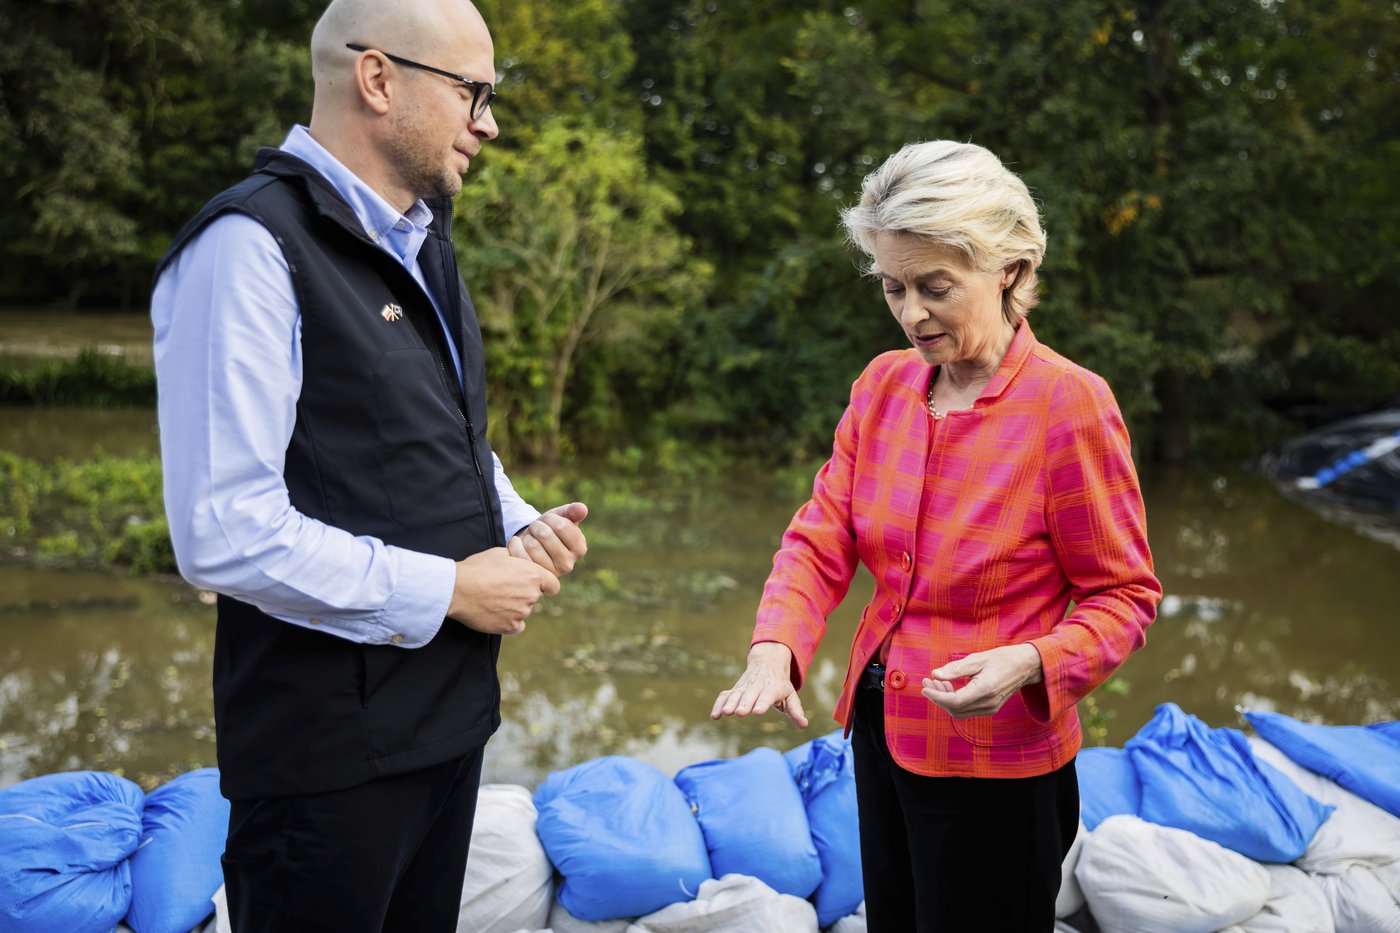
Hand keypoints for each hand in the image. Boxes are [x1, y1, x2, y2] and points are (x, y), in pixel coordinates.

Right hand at [447, 547, 559, 635]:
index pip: (553, 585)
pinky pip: (516, 626)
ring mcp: (522, 612)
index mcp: (533, 575)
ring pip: (524, 611)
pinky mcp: (510, 627)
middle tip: (504, 590)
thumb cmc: (477, 568)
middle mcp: (531, 595)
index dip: (546, 585)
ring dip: (514, 608)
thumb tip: (523, 557)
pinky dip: (508, 622)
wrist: (457, 588)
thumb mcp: (501, 553)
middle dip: (524, 594)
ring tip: (494, 599)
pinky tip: (495, 613)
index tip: (536, 586)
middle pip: (535, 597)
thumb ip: (519, 558)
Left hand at [509, 501, 587, 575]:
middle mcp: (568, 564)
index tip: (548, 520)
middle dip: (537, 526)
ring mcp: (550, 573)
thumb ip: (572, 511)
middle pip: (545, 535)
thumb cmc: (550, 529)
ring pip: (532, 545)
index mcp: (580, 549)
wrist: (533, 544)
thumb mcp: (561, 517)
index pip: (562, 526)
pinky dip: (515, 544)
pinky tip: (518, 542)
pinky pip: (521, 555)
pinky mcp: (533, 576)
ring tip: (530, 537)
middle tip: (536, 528)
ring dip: (527, 535)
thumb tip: (582, 509)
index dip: (550, 518)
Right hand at [710, 642, 808, 728]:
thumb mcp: (791, 695)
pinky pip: (725, 696)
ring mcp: (745, 687)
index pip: (767, 696)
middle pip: (750, 695)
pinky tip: (714, 716)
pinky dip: (718, 704)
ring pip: (736, 694)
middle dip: (744, 703)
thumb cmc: (780, 684)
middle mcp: (757, 686)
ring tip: (726, 713)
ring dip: (730, 703)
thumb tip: (804, 725)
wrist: (767, 662)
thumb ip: (795, 711)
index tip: (756, 711)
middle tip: (739, 712)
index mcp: (773, 688)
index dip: (762, 703)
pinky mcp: (735, 689)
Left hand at [922, 643, 1043, 718]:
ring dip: (945, 700)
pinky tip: (950, 688)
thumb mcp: (977, 659)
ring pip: (959, 712)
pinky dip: (954, 702)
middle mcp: (988, 703)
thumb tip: (935, 674)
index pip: (955, 701)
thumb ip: (955, 668)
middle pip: (954, 709)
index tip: (924, 688)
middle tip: (927, 681)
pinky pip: (966, 711)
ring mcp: (990, 708)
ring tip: (938, 683)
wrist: (1024, 666)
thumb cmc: (1001, 659)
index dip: (936, 697)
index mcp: (985, 689)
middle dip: (937, 697)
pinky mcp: (990, 709)